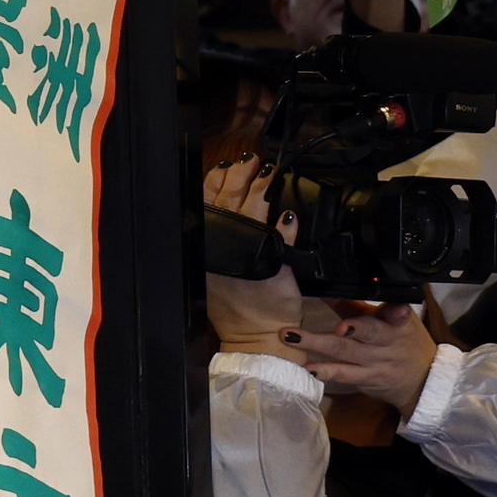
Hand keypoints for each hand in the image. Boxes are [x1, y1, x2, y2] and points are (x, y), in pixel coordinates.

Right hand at [201, 158, 301, 355]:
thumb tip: (225, 201)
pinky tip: (288, 214)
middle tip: (255, 161)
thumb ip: (222, 236)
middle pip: (230, 200)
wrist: (255, 335)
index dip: (219, 178)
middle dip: (242, 176)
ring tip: (270, 175)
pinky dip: (284, 226)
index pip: (207, 201)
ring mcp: (247, 256)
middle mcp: (224, 247)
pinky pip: (280, 241)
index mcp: (207, 244)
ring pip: (253, 213)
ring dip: (262, 189)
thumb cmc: (236, 303)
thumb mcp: (218, 266)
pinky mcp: (274, 267)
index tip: (230, 164)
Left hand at [289, 301, 438, 418]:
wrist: (422, 382)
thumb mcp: (395, 322)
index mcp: (399, 323)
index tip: (390, 308)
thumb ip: (362, 307)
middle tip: (331, 321)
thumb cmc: (405, 343)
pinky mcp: (367, 379)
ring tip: (292, 337)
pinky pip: (344, 375)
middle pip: (368, 332)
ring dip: (318, 344)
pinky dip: (326, 371)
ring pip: (346, 352)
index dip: (395, 311)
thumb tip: (329, 289)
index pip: (397, 313)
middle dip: (351, 326)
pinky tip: (309, 369)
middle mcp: (388, 342)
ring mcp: (376, 363)